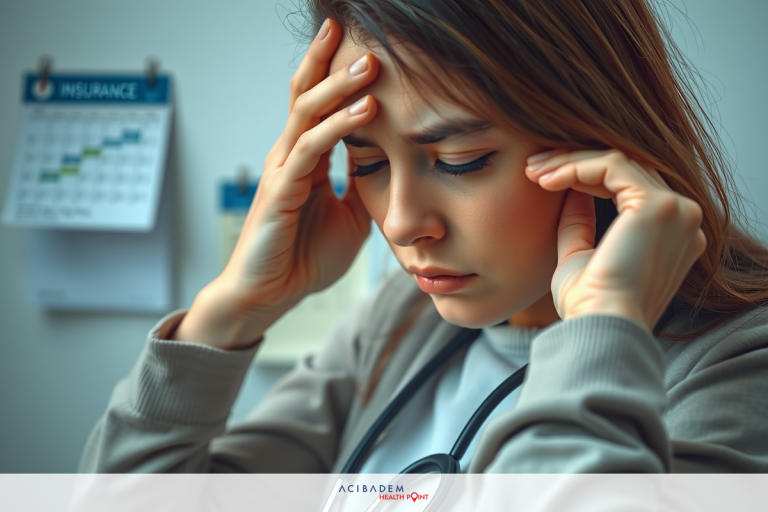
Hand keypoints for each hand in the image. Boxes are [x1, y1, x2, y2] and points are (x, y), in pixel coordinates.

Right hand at [177, 20, 380, 348]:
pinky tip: (364, 111)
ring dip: (340, 86)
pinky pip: (310, 149)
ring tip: (370, 64)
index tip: (364, 47)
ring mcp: (282, 170)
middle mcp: (290, 156)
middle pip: (307, 95)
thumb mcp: (349, 217)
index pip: (319, 106)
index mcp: (306, 160)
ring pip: (308, 113)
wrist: (271, 295)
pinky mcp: (280, 190)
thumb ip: (362, 187)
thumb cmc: (304, 258)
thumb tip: (387, 165)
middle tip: (362, 36)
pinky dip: (338, 127)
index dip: (336, 75)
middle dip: (332, 63)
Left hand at [525, 149, 706, 331]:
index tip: (541, 179)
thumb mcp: (579, 256)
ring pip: (618, 161)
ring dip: (570, 161)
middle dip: (573, 162)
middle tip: (533, 166)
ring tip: (534, 171)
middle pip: (625, 169)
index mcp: (670, 235)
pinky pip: (612, 166)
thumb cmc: (587, 306)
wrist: (600, 326)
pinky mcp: (657, 205)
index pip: (627, 187)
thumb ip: (580, 222)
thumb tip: (571, 190)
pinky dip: (576, 166)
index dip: (582, 177)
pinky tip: (547, 179)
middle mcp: (681, 219)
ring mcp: (675, 210)